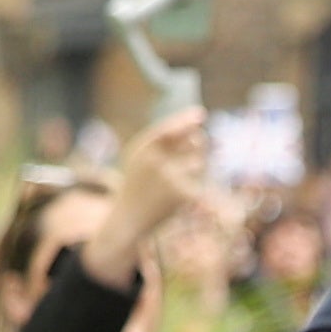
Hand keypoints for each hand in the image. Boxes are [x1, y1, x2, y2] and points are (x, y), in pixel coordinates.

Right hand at [88, 104, 210, 286]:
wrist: (129, 217)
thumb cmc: (137, 183)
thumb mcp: (141, 158)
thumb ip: (162, 142)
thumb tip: (199, 132)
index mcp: (143, 149)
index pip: (168, 130)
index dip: (185, 120)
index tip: (201, 114)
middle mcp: (157, 162)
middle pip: (192, 142)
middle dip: (199, 141)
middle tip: (198, 143)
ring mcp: (171, 179)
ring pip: (199, 161)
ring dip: (197, 163)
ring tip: (180, 172)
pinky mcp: (183, 195)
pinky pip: (199, 181)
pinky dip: (195, 182)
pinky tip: (180, 190)